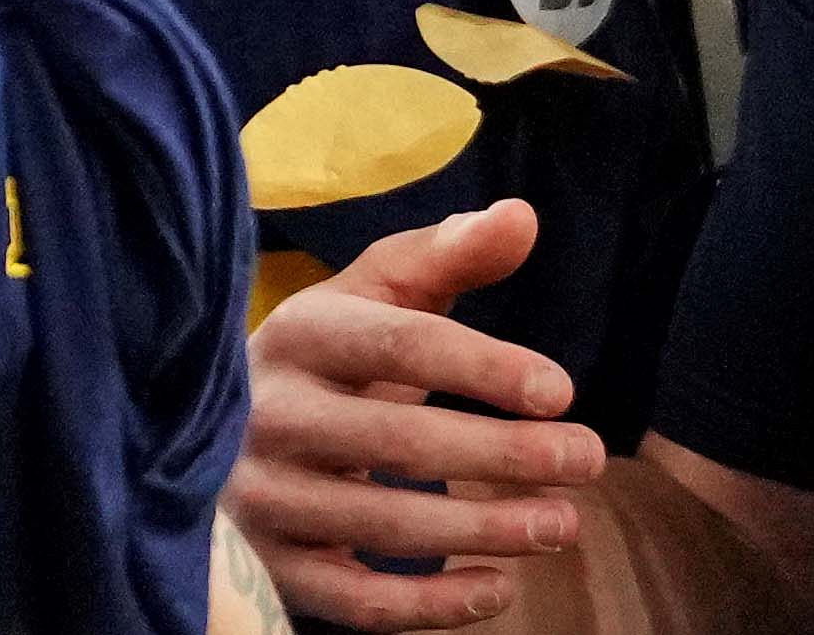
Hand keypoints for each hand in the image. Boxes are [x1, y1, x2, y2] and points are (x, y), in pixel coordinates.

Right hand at [233, 204, 601, 628]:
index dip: (484, 367)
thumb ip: (448, 256)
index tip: (562, 391)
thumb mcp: (376, 293)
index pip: (399, 344)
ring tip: (563, 524)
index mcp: (301, 332)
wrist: (225, 429)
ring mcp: (265, 497)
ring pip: (383, 525)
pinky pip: (355, 602)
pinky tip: (499, 588)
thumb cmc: (331, 356)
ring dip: (486, 530)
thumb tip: (522, 218)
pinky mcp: (271, 568)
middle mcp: (270, 413)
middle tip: (588, 460)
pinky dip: (432, 606)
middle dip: (506, 453)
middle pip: (398, 440)